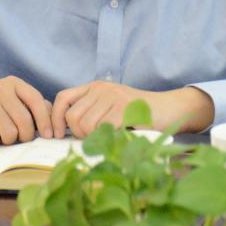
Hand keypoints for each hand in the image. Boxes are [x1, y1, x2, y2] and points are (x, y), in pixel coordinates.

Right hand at [0, 76, 53, 144]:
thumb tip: (55, 121)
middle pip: (24, 121)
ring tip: (3, 134)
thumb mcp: (14, 100)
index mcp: (13, 83)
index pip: (36, 100)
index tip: (50, 135)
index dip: (45, 120)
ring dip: (9, 140)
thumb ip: (35, 107)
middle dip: (26, 136)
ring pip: (9, 132)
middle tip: (22, 138)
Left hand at [51, 82, 214, 138]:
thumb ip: (91, 113)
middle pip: (72, 117)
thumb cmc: (140, 114)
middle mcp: (101, 88)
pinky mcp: (124, 108)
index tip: (56, 135)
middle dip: (80, 134)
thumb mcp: (111, 108)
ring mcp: (113, 96)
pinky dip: (110, 138)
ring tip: (112, 136)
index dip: (55, 118)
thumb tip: (62, 131)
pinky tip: (121, 136)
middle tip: (98, 137)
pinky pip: (104, 129)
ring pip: (86, 126)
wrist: (170, 108)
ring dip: (95, 138)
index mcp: (95, 87)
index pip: (63, 98)